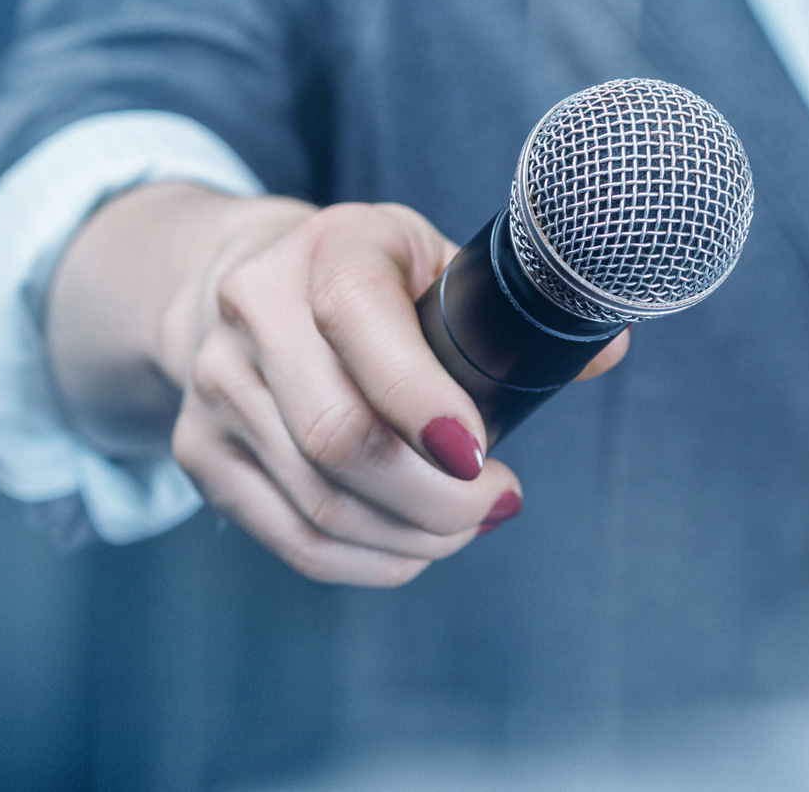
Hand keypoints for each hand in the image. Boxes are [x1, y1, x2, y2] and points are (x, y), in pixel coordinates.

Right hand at [83, 192, 626, 586]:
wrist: (241, 277)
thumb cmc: (367, 273)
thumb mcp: (434, 258)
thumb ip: (514, 307)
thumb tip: (608, 349)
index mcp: (327, 248)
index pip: (360, 325)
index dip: (426, 404)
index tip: (485, 455)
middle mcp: (252, 312)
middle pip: (339, 438)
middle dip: (436, 497)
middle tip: (499, 500)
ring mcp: (214, 387)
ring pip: (319, 501)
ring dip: (411, 537)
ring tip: (468, 525)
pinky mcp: (200, 452)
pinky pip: (290, 537)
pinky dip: (366, 561)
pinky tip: (416, 550)